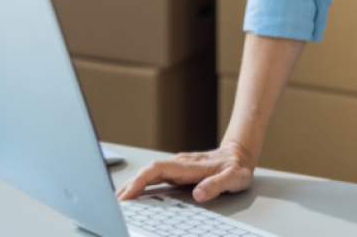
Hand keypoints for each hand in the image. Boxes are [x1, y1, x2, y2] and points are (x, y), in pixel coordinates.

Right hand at [116, 142, 255, 202]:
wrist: (240, 153)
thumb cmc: (237, 166)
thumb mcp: (234, 177)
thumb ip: (217, 185)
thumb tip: (199, 194)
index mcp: (189, 165)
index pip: (157, 169)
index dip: (140, 180)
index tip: (128, 193)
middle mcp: (180, 164)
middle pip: (147, 171)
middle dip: (129, 185)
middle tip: (115, 202)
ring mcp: (177, 167)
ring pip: (149, 173)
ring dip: (132, 185)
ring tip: (119, 201)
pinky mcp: (177, 171)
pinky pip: (154, 177)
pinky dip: (141, 185)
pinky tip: (134, 194)